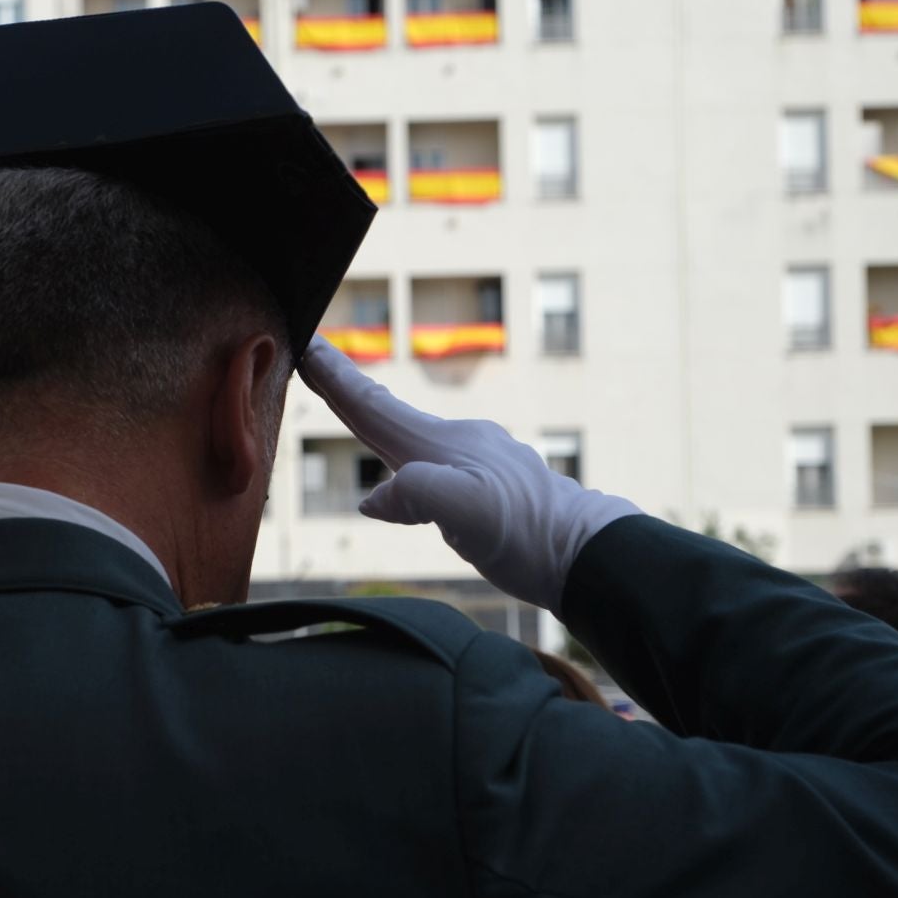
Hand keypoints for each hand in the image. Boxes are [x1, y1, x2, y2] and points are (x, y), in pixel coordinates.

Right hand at [300, 335, 641, 613]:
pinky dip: (409, 457)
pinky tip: (414, 477)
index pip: (373, 407)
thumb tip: (374, 499)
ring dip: (379, 420)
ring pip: (413, 437)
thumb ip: (418, 495)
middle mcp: (457, 443)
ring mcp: (476, 463)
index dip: (335, 379)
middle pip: (388, 412)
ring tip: (355, 410)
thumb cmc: (529, 534)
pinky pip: (435, 464)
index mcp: (441, 446)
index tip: (306, 344)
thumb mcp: (467, 513)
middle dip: (348, 390)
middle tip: (316, 361)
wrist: (591, 553)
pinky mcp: (491, 486)